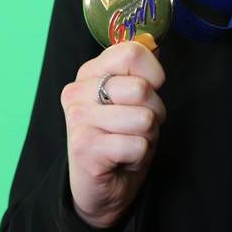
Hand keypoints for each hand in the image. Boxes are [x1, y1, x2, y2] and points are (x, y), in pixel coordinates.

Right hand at [60, 41, 165, 228]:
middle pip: (142, 88)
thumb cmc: (119, 140)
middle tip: (137, 127)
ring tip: (129, 142)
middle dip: (154, 112)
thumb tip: (154, 42)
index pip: (132, 52)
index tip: (150, 90)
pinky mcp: (84, 148)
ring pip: (144, 118)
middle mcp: (77, 91)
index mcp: (89, 72)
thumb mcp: (132, 101)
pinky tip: (123, 159)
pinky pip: (138, 145)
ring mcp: (78, 119)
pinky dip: (140, 157)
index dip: (154, 73)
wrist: (100, 189)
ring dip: (147, 137)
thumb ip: (139, 70)